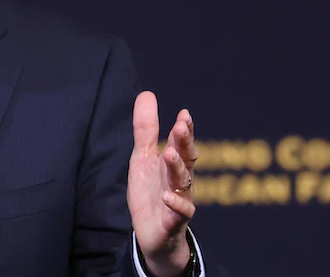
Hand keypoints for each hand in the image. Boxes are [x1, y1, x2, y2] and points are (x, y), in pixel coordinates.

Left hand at [127, 91, 198, 276]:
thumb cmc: (151, 192)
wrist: (154, 234)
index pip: (182, 144)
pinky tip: (167, 195)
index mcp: (174, 164)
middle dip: (185, 143)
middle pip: (186, 159)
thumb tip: (148, 93)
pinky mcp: (172, 222)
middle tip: (181, 127)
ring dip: (177, 168)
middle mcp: (181, 181)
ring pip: (183, 183)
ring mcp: (179, 201)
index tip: (184, 114)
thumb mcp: (143, 158)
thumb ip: (146, 129)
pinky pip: (178, 214)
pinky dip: (175, 204)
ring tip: (169, 154)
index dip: (184, 130)